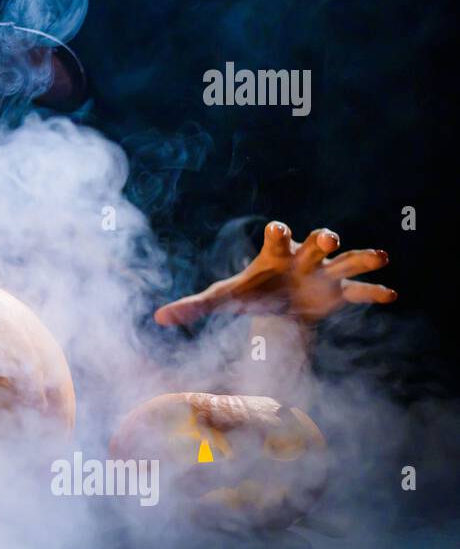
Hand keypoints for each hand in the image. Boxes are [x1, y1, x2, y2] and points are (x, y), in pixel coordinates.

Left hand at [154, 221, 396, 326]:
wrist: (278, 303)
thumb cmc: (252, 291)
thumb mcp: (224, 298)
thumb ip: (194, 306)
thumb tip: (158, 319)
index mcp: (276, 255)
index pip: (278, 236)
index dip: (278, 232)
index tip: (278, 229)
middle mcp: (304, 258)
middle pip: (316, 243)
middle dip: (323, 239)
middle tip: (328, 238)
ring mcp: (324, 273)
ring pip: (346, 260)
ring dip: (361, 258)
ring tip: (382, 257)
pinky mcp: (338, 291)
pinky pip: (360, 291)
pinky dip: (374, 291)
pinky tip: (391, 294)